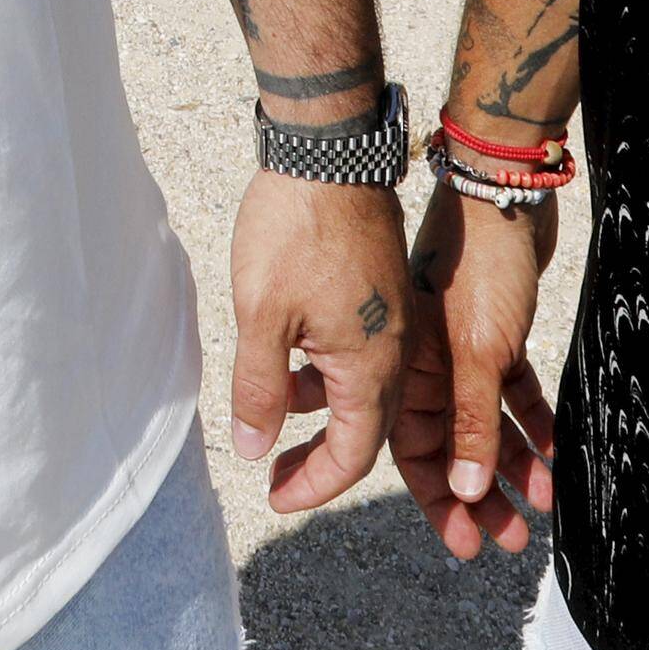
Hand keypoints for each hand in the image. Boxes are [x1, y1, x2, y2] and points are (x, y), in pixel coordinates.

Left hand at [226, 168, 412, 515]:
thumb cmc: (294, 229)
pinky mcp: (382, 292)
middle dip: (321, 460)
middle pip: (364, 429)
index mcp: (372, 367)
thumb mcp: (261, 317)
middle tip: (276, 476)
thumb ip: (259, 388)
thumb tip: (254, 449)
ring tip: (276, 424)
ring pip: (364, 389)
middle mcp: (394, 351)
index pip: (352, 453)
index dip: (316, 484)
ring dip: (324, 418)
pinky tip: (293, 367)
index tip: (278, 498)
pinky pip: (364, 354)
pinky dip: (330, 376)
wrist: (330, 151)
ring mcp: (392, 319)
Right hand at [390, 184, 558, 560]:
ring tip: (542, 504)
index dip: (440, 504)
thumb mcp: (475, 351)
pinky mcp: (497, 334)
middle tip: (511, 541)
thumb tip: (463, 490)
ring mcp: (464, 351)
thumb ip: (468, 421)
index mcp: (409, 373)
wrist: (502, 192)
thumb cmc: (477, 265)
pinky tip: (556, 452)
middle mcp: (430, 368)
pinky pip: (514, 394)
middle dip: (480, 497)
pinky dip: (534, 422)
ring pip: (488, 425)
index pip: (418, 455)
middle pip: (454, 449)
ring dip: (512, 465)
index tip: (466, 547)